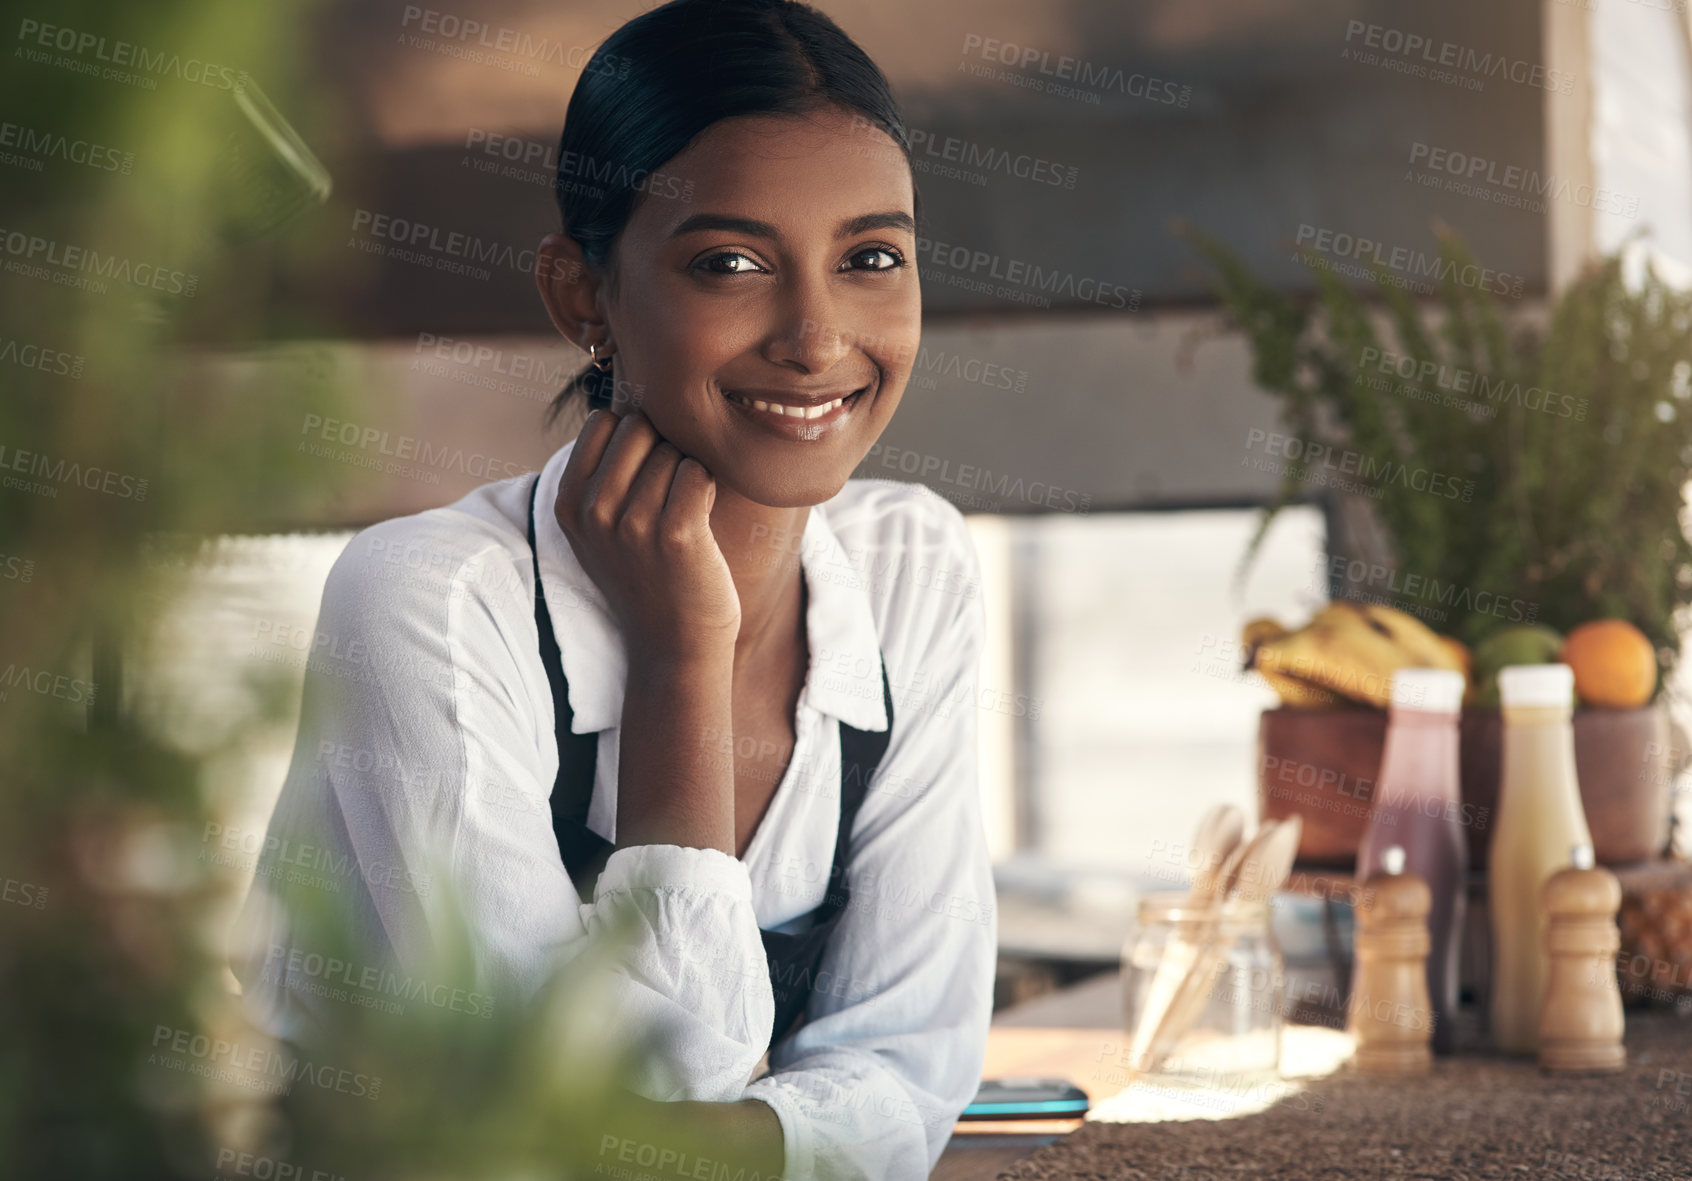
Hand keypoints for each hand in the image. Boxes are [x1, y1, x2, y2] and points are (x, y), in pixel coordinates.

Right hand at [555, 408, 740, 662]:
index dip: (636, 438)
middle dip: (665, 449)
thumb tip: (623, 398)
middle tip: (670, 496)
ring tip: (684, 516)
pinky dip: (709, 487)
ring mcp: (632, 523)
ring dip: (690, 474)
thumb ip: (601, 472)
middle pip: (641, 427)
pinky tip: (701, 519)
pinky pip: (700, 472)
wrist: (675, 645)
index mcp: (568, 503)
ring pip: (675, 451)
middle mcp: (592, 511)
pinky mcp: (675, 534)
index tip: (644, 477)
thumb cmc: (649, 575)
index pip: (604, 421)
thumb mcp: (602, 528)